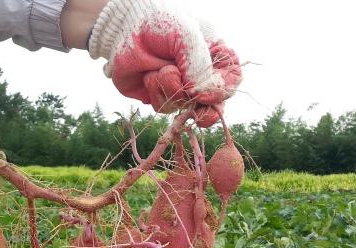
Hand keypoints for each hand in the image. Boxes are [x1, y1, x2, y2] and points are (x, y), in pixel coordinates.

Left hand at [88, 0, 241, 124]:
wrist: (124, 28)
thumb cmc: (159, 23)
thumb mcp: (186, 36)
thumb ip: (197, 64)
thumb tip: (198, 93)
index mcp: (215, 56)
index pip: (232, 78)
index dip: (222, 90)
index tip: (206, 93)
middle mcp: (200, 75)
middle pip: (214, 103)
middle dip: (207, 112)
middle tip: (200, 116)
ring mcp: (180, 88)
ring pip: (185, 106)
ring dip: (171, 89)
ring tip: (160, 68)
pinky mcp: (160, 96)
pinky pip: (164, 107)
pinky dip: (156, 92)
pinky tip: (148, 76)